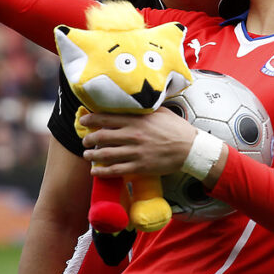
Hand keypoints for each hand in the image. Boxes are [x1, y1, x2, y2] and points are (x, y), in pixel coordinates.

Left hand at [80, 108, 196, 177]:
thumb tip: (132, 102)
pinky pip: (115, 170)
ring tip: (86, 154)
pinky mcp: (139, 166)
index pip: (106, 118)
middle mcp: (133, 135)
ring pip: (105, 154)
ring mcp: (135, 152)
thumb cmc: (176, 128)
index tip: (83, 121)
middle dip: (89, 138)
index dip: (91, 119)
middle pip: (102, 136)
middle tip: (85, 140)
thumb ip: (143, 108)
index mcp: (136, 120)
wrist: (190, 148)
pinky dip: (102, 171)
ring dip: (91, 155)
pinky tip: (95, 171)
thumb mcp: (160, 111)